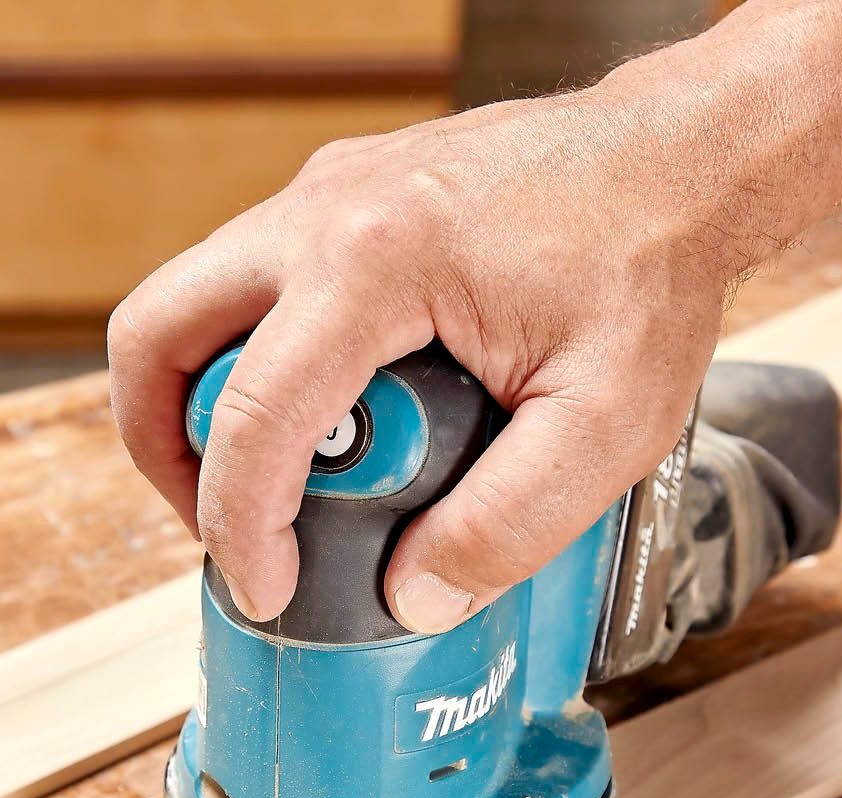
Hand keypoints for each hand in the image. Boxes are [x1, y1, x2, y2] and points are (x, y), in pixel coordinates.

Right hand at [109, 79, 738, 632]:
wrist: (683, 159)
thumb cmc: (652, 265)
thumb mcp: (603, 424)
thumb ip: (506, 525)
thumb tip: (412, 594)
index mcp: (378, 259)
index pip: (254, 414)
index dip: (240, 526)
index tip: (265, 588)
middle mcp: (323, 212)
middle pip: (158, 333)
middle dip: (164, 449)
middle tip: (222, 522)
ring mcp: (324, 197)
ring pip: (191, 307)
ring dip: (202, 405)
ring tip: (271, 483)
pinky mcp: (342, 203)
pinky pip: (252, 292)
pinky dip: (257, 365)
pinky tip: (330, 416)